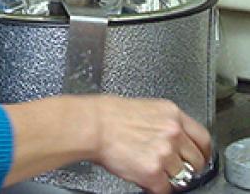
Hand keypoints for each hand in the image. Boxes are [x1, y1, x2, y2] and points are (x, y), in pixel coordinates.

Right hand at [91, 95, 211, 193]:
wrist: (91, 125)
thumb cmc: (108, 114)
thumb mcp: (144, 108)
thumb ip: (164, 122)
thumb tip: (175, 139)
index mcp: (171, 113)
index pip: (203, 138)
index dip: (202, 152)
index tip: (199, 158)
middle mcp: (172, 132)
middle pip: (196, 160)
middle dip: (184, 166)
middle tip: (169, 166)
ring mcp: (165, 153)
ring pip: (181, 176)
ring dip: (167, 176)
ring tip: (149, 167)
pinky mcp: (154, 172)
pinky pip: (165, 189)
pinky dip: (154, 186)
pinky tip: (142, 174)